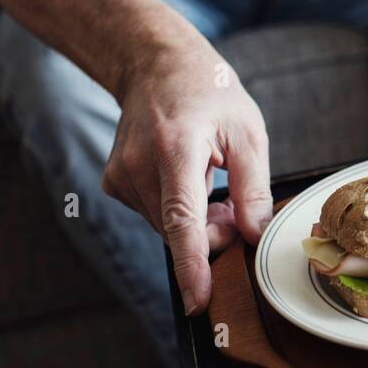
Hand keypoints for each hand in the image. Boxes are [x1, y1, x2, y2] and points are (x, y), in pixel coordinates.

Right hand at [102, 41, 273, 315]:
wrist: (156, 65)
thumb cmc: (208, 94)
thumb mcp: (248, 133)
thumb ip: (254, 190)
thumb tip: (254, 237)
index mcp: (175, 149)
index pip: (182, 220)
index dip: (192, 265)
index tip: (197, 302)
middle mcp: (138, 166)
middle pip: (181, 232)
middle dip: (213, 233)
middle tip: (233, 202)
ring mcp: (120, 176)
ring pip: (168, 229)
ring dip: (196, 221)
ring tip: (210, 178)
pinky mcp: (113, 184)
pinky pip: (155, 216)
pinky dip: (176, 211)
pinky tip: (187, 179)